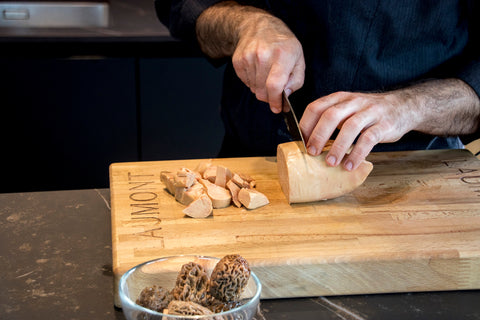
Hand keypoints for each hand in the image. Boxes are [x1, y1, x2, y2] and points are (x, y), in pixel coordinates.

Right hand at [232, 13, 304, 112]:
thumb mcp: (298, 58)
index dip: (275, 101)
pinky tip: (258, 71)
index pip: (275, 86)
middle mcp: (263, 55)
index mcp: (282, 55)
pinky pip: (246, 83)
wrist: (259, 26)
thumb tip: (285, 96)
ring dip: (261, 89)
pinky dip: (252, 82)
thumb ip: (296, 80)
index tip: (277, 108)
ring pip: (254, 89)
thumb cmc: (283, 44)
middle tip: (274, 93)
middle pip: (263, 91)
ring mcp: (248, 58)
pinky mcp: (238, 61)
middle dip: (269, 97)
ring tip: (267, 76)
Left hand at [300, 79, 479, 170]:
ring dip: (338, 146)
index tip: (300, 142)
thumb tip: (306, 142)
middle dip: (318, 135)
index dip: (306, 125)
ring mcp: (370, 112)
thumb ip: (330, 119)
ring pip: (350, 127)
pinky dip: (357, 153)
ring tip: (330, 163)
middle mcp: (353, 102)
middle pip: (331, 115)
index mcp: (340, 98)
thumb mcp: (347, 109)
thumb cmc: (367, 113)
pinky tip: (349, 165)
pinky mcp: (384, 125)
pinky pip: (369, 139)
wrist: (403, 106)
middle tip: (311, 152)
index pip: (316, 107)